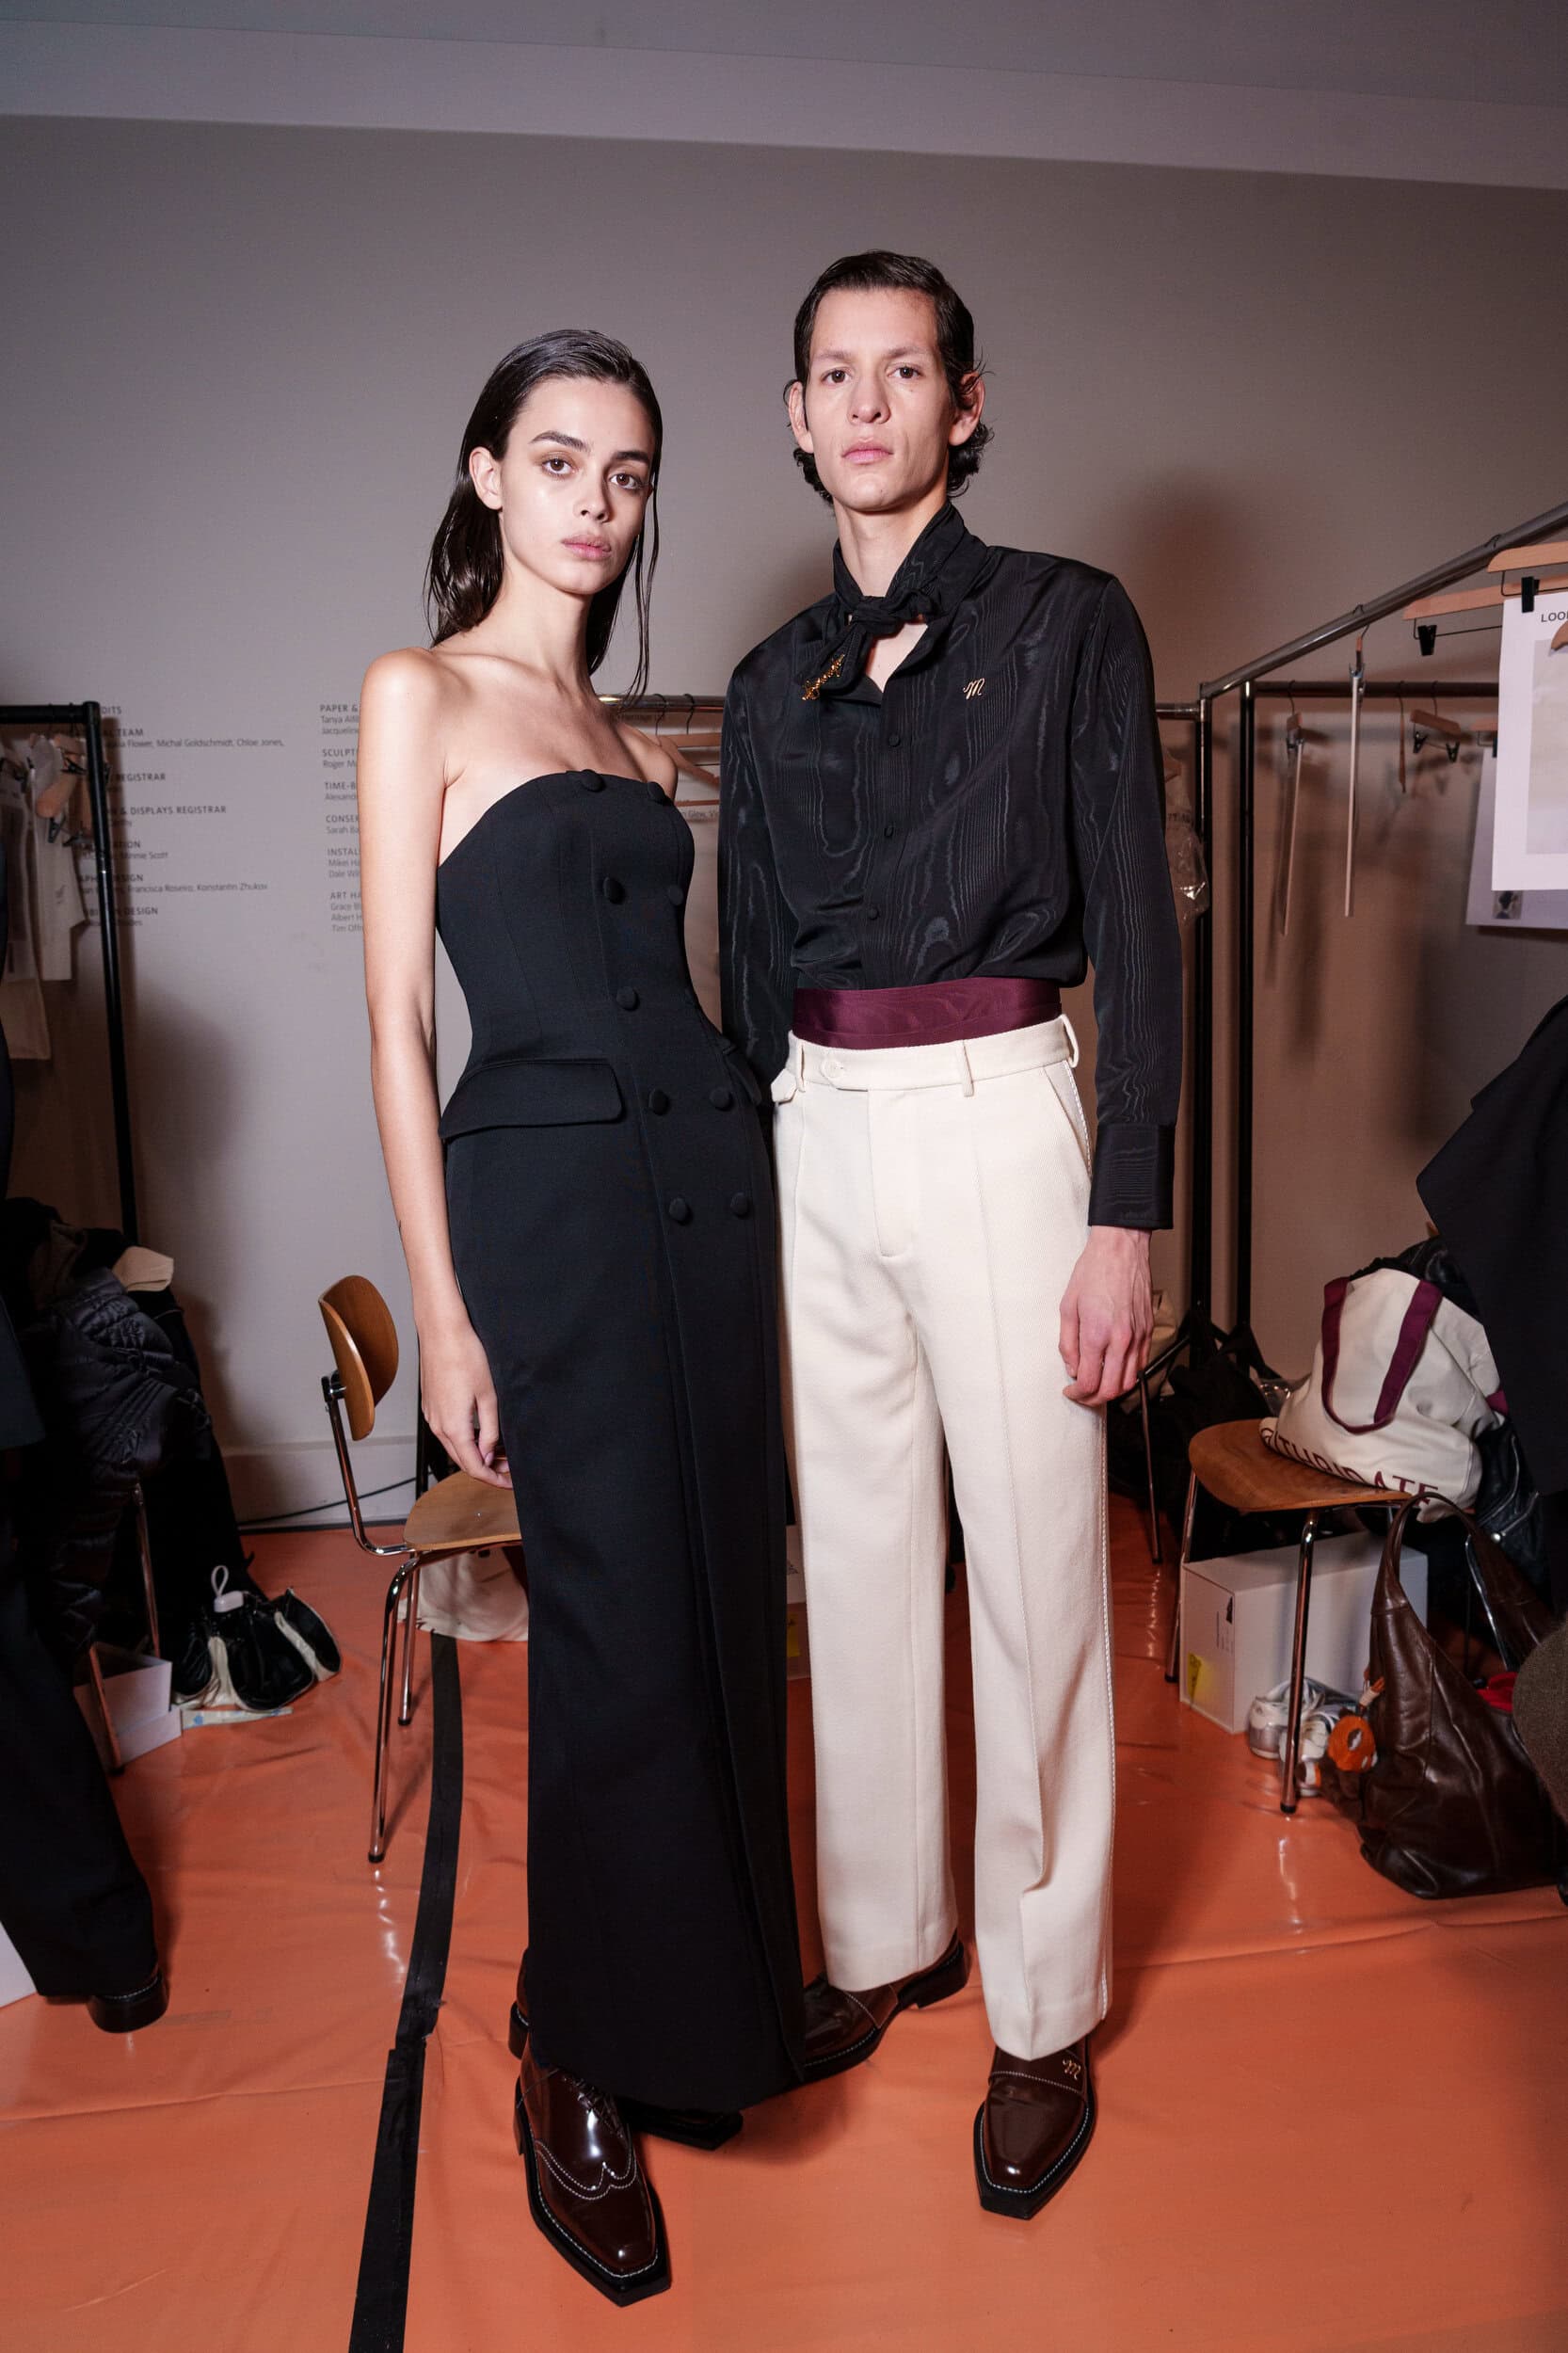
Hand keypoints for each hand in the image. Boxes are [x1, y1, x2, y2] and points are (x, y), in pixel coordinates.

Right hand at [418, 1314, 511, 1486]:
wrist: (441, 1330)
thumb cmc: (466, 1356)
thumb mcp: (488, 1396)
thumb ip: (490, 1429)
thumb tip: (488, 1454)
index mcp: (453, 1426)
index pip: (473, 1467)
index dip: (493, 1479)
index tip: (510, 1482)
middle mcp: (437, 1425)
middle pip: (462, 1460)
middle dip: (487, 1468)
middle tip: (510, 1468)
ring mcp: (431, 1415)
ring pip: (454, 1446)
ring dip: (476, 1454)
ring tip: (501, 1452)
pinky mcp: (431, 1405)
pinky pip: (447, 1431)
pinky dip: (465, 1440)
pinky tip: (482, 1434)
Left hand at [1059, 1226, 1153, 1407]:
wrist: (1121, 1250)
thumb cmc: (1093, 1271)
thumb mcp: (1067, 1307)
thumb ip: (1067, 1343)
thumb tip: (1072, 1367)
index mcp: (1097, 1334)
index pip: (1089, 1382)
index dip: (1077, 1394)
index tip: (1070, 1391)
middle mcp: (1121, 1339)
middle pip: (1111, 1390)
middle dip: (1094, 1399)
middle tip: (1082, 1394)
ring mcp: (1138, 1336)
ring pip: (1130, 1381)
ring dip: (1112, 1389)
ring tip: (1098, 1383)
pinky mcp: (1148, 1331)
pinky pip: (1141, 1364)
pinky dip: (1127, 1374)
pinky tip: (1114, 1367)